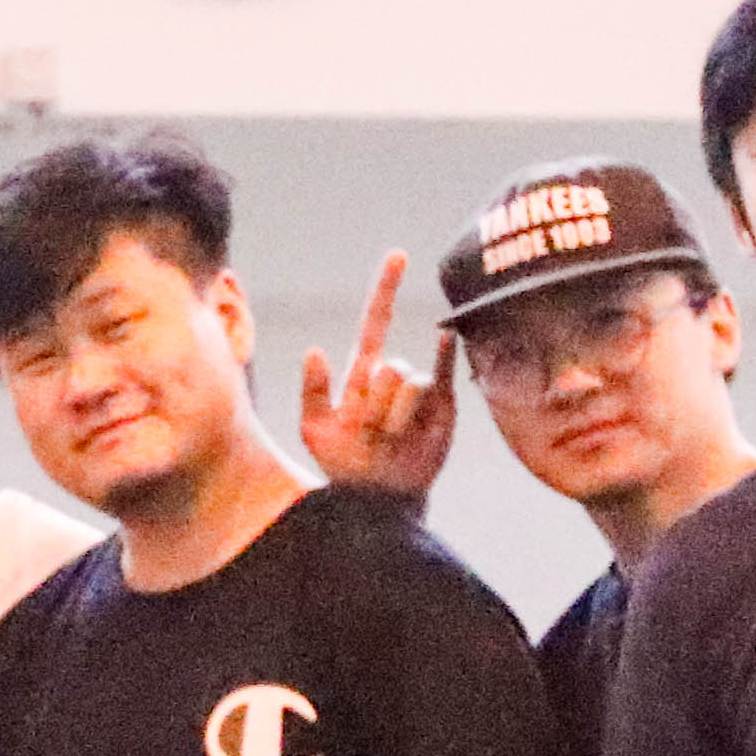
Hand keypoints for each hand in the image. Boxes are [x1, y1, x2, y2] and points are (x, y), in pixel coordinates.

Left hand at [294, 255, 455, 501]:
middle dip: (374, 406)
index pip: (376, 322)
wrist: (377, 499)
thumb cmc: (344, 465)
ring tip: (390, 441)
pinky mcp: (443, 405)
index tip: (399, 256)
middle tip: (369, 435)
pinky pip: (442, 375)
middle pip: (387, 367)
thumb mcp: (315, 431)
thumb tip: (315, 350)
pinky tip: (443, 339)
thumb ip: (312, 392)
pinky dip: (443, 355)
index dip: (386, 290)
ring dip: (394, 419)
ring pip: (408, 385)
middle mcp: (394, 375)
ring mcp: (420, 389)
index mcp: (362, 374)